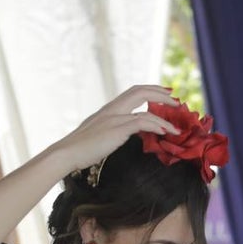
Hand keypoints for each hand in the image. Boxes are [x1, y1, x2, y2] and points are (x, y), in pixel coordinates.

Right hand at [55, 85, 180, 176]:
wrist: (66, 154)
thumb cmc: (80, 149)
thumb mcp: (98, 134)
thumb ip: (111, 130)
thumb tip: (122, 135)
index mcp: (108, 109)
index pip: (133, 91)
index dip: (151, 89)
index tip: (165, 93)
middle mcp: (112, 109)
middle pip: (140, 91)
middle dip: (161, 94)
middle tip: (176, 101)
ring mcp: (114, 118)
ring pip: (145, 110)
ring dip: (164, 118)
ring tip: (176, 128)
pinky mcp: (116, 130)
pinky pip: (141, 123)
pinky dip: (156, 126)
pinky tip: (164, 132)